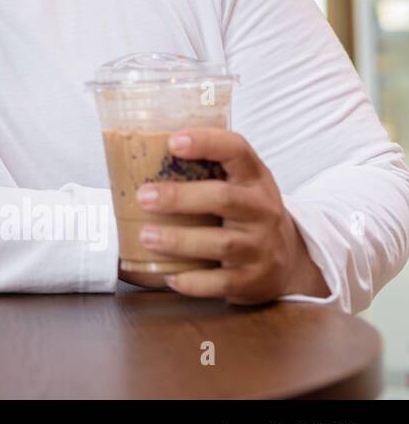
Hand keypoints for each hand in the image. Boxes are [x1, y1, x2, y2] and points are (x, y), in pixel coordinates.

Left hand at [134, 128, 329, 303]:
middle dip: (179, 197)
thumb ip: (203, 169)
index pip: (236, 150)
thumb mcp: (237, 184)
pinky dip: (193, 281)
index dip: (206, 141)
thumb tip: (136, 155)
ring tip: (146, 235)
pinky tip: (170, 275)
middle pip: (223, 198)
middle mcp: (262, 210)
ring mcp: (261, 246)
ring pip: (221, 243)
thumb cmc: (245, 213)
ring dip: (179, 240)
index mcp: (254, 179)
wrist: (287, 260)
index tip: (173, 141)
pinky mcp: (254, 279)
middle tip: (143, 197)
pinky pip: (221, 282)